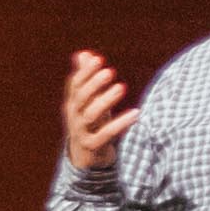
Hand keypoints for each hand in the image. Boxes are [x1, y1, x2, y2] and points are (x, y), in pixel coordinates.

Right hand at [59, 51, 131, 172]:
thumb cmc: (90, 122)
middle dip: (94, 84)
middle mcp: (74, 116)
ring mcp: (82, 132)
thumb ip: (86, 77)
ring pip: (91, 115)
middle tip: (110, 71)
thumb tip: (83, 54)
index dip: (85, 72)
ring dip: (105, 100)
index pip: (75, 85)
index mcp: (73, 103)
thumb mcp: (88, 100)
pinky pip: (106, 134)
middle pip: (80, 98)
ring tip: (121, 87)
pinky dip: (121, 123)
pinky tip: (136, 113)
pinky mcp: (93, 145)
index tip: (98, 59)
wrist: (85, 156)